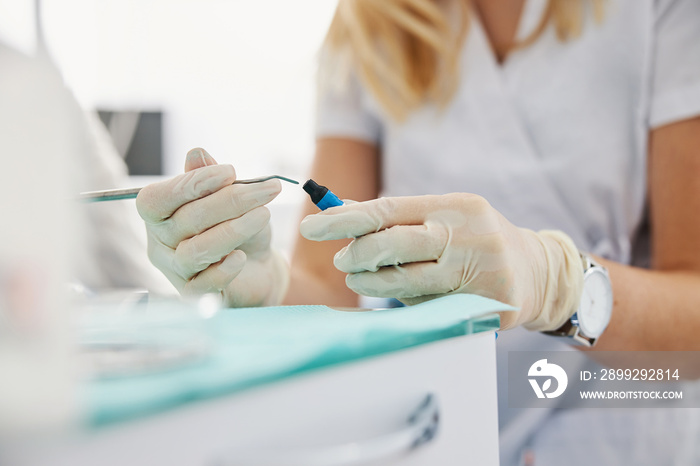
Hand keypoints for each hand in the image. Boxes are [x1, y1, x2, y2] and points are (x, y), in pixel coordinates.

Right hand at [136, 148, 288, 306]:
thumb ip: (210, 178)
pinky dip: (224, 269)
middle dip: (230, 201)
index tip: (231, 172)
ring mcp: (176, 271)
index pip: (157, 199)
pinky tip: (241, 257)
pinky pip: (203, 285)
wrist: (257, 266)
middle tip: (267, 190)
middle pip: (186, 221)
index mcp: (159, 214)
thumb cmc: (237, 225)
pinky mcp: (195, 295)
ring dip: (234, 230)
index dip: (192, 184)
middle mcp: (160, 243)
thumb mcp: (229, 197)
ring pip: (195, 251)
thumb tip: (196, 153)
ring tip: (264, 215)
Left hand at [300, 194, 582, 329]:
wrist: (537, 271)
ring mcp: (480, 272)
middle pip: (397, 244)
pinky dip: (411, 304)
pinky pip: (431, 310)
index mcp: (454, 206)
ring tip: (361, 279)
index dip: (346, 219)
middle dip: (360, 255)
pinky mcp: (488, 305)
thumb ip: (400, 218)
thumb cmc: (476, 239)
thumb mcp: (445, 217)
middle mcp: (468, 235)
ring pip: (410, 283)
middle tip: (340, 262)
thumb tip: (343, 213)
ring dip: (377, 284)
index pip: (389, 209)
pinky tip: (408, 295)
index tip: (312, 227)